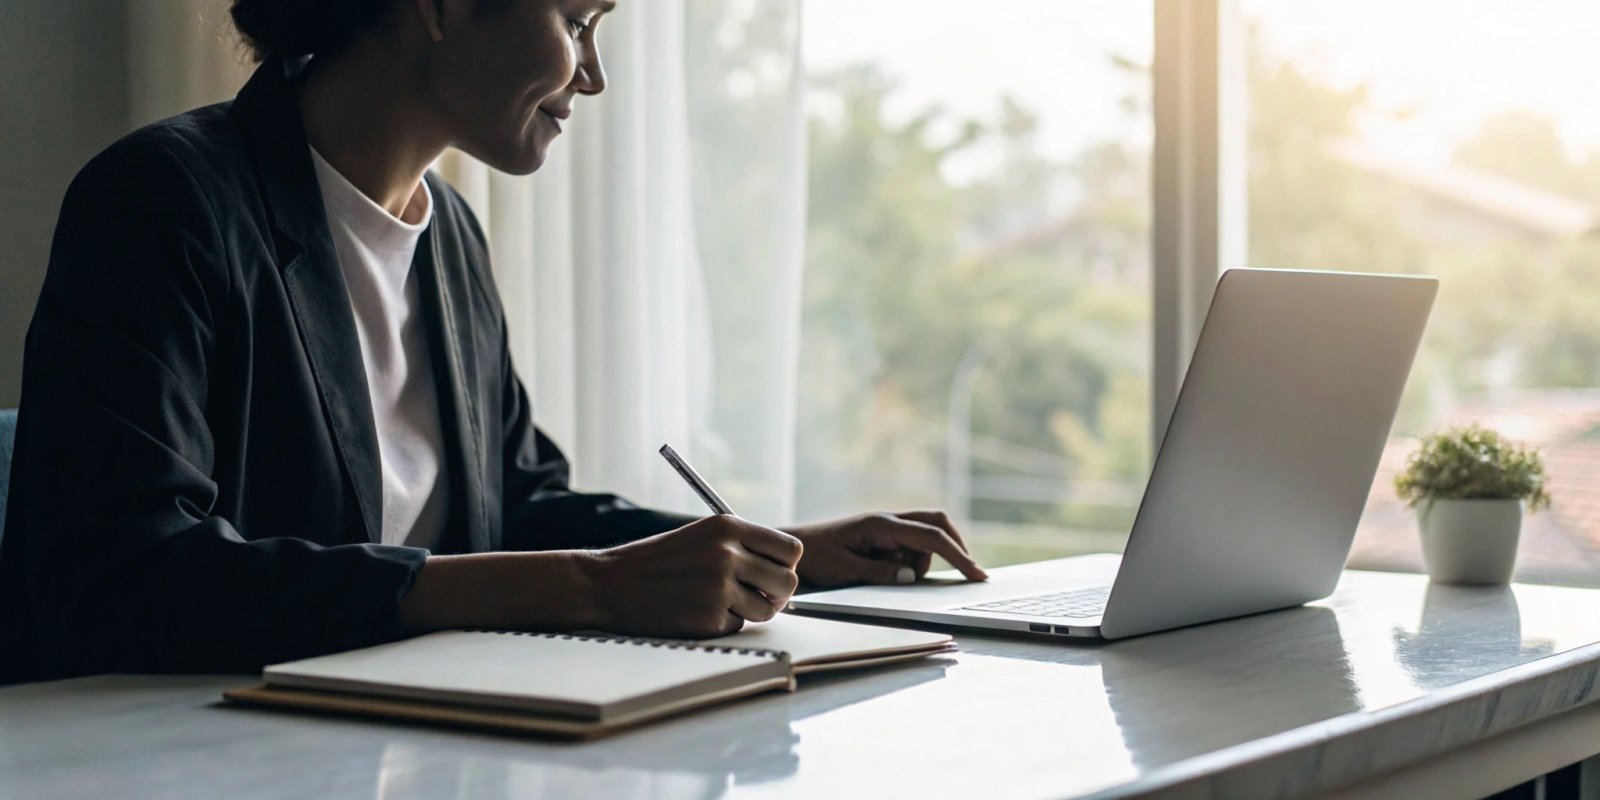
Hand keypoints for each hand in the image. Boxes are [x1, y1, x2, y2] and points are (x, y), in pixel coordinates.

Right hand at [578, 515, 802, 637]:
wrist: (608, 585)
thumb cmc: (655, 562)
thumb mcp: (700, 537)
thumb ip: (740, 547)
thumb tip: (783, 570)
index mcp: (727, 527)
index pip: (790, 549)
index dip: (786, 565)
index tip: (773, 573)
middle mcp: (728, 553)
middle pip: (788, 581)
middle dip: (778, 594)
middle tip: (761, 597)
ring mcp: (719, 587)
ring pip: (767, 609)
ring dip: (750, 611)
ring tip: (721, 603)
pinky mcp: (709, 617)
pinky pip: (737, 625)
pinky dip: (722, 623)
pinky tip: (695, 612)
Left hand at [784, 509, 987, 587]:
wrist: (794, 548)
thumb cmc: (815, 558)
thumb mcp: (845, 570)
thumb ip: (879, 572)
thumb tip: (912, 575)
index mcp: (881, 525)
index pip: (931, 536)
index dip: (958, 555)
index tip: (976, 574)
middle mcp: (888, 520)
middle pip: (937, 523)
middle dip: (954, 547)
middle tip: (966, 573)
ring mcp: (887, 526)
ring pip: (925, 540)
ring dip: (920, 562)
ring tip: (883, 576)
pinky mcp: (883, 536)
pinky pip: (910, 546)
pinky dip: (909, 562)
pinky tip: (886, 572)